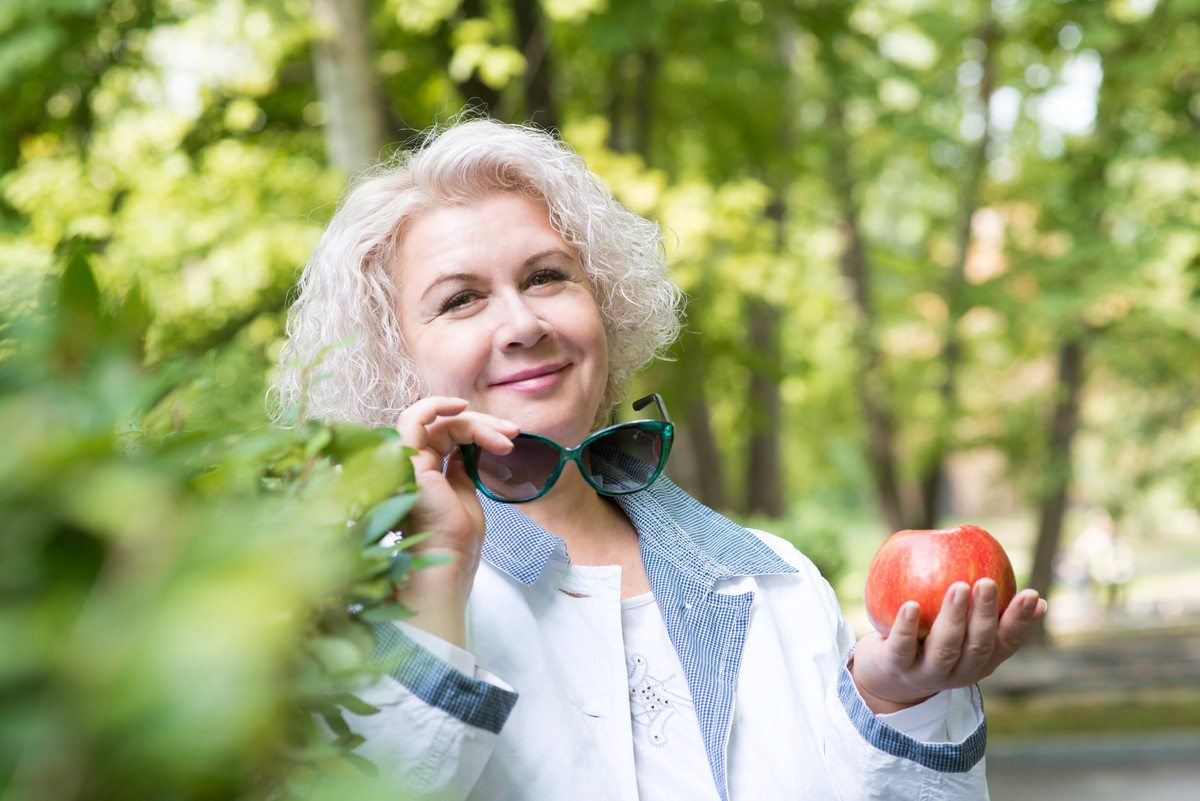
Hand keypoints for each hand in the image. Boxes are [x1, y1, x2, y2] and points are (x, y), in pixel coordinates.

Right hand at [393, 396, 519, 646]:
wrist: (449, 561)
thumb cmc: (456, 540)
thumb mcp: (465, 495)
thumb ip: (462, 470)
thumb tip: (469, 450)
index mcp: (424, 473)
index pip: (449, 437)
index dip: (479, 430)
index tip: (509, 438)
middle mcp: (411, 464)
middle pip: (446, 427)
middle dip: (484, 424)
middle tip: (513, 433)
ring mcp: (407, 461)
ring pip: (440, 423)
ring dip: (477, 422)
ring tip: (506, 437)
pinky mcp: (407, 460)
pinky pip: (414, 419)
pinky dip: (437, 405)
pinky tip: (463, 407)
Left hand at [849, 579, 1046, 713]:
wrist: (887, 677)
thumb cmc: (932, 642)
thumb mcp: (965, 634)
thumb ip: (991, 615)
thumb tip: (1037, 599)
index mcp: (980, 662)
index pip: (1006, 643)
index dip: (1019, 621)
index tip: (1030, 593)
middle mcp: (958, 672)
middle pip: (977, 647)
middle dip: (984, 615)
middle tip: (987, 582)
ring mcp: (927, 673)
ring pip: (944, 648)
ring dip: (953, 618)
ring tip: (958, 586)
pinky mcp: (897, 668)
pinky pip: (903, 647)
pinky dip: (906, 626)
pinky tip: (910, 604)